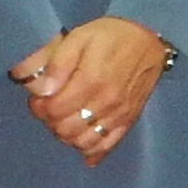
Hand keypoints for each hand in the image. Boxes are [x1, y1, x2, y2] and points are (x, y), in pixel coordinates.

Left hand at [13, 19, 171, 164]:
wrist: (149, 41)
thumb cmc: (110, 37)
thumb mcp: (79, 37)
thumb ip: (57, 63)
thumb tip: (42, 90)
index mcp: (90, 81)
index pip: (54, 110)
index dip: (39, 107)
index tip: (38, 99)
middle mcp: (105, 103)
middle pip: (66, 130)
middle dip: (50, 121)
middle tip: (50, 108)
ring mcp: (118, 116)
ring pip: (83, 142)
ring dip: (67, 136)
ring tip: (65, 120)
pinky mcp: (128, 122)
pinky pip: (107, 146)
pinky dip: (91, 151)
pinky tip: (81, 143)